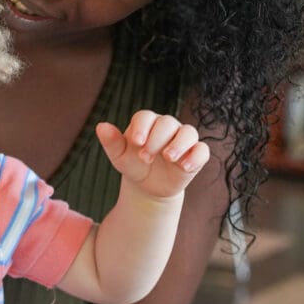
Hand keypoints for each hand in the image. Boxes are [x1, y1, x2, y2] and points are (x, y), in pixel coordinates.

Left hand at [95, 110, 209, 197]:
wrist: (147, 186)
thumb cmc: (133, 165)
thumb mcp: (119, 156)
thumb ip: (111, 142)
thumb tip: (100, 126)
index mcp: (146, 124)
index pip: (146, 117)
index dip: (142, 127)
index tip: (136, 142)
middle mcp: (167, 127)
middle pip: (167, 123)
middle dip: (156, 139)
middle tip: (145, 158)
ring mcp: (183, 139)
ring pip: (188, 132)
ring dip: (179, 144)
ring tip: (168, 157)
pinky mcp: (196, 154)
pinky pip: (202, 150)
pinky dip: (195, 157)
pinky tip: (185, 167)